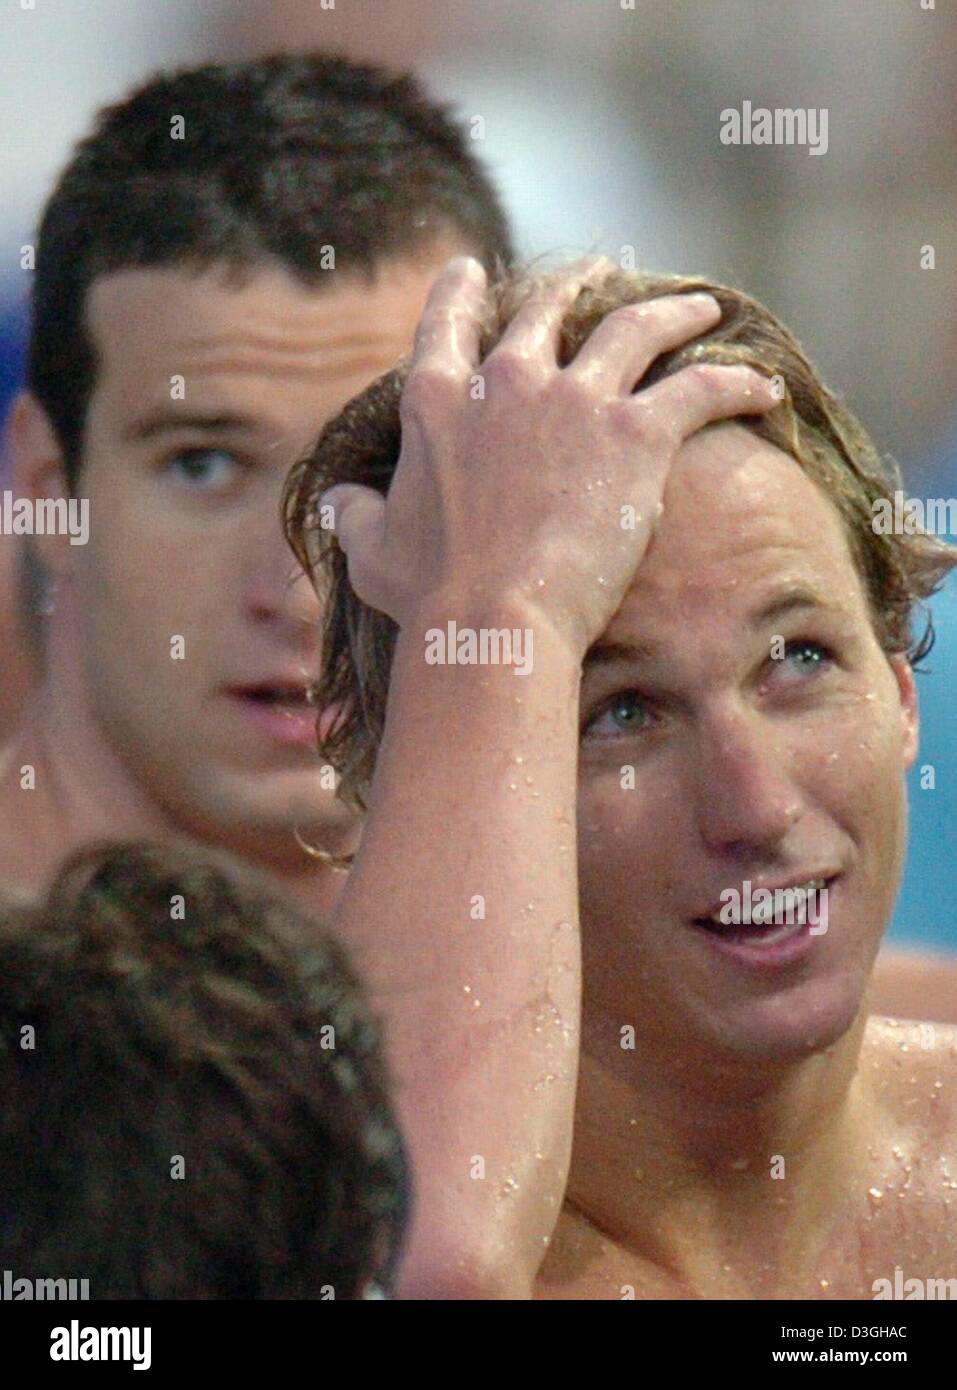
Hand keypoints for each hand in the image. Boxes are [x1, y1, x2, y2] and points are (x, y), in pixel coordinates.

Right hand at [324, 256, 778, 657]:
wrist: (492, 618)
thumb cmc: (428, 594)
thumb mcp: (372, 551)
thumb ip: (354, 516)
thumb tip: (334, 503)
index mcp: (438, 401)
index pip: (446, 323)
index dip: (460, 290)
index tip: (473, 269)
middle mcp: (506, 381)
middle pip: (550, 309)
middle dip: (578, 285)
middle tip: (601, 274)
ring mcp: (574, 399)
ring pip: (635, 327)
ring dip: (671, 311)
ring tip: (698, 306)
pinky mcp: (635, 431)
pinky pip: (699, 386)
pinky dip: (736, 381)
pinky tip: (763, 386)